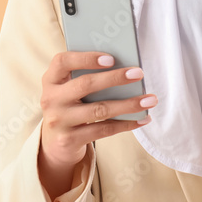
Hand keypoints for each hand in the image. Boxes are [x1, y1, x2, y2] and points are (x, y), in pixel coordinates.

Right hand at [38, 51, 155, 199]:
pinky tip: (143, 119)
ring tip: (150, 99)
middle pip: (85, 84)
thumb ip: (86, 76)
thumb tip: (125, 68)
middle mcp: (51, 99)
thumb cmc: (71, 106)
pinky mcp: (70, 140)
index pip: (62, 61)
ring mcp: (59, 121)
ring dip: (128, 104)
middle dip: (115, 78)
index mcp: (51, 80)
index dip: (86, 58)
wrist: (55, 143)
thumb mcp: (69, 90)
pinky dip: (126, 124)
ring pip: (99, 110)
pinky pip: (104, 130)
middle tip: (139, 73)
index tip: (111, 58)